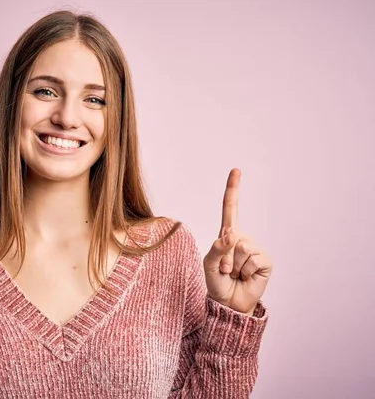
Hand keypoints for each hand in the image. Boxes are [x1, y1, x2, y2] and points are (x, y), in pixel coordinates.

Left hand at [203, 169, 272, 314]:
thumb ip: (217, 248)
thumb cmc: (217, 282)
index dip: (233, 189)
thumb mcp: (209, 264)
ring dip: (234, 266)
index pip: (230, 209)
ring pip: (241, 248)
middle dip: (223, 256)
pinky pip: (252, 260)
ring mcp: (255, 248)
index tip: (236, 170)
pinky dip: (245, 272)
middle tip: (225, 270)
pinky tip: (245, 277)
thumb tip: (232, 234)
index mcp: (227, 235)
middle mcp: (242, 238)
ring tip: (235, 274)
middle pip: (231, 235)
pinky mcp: (265, 260)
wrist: (230, 303)